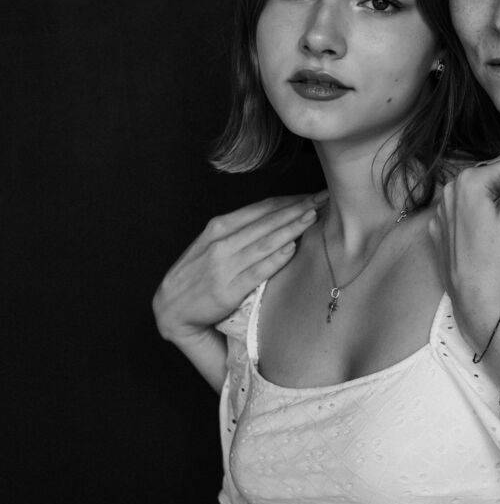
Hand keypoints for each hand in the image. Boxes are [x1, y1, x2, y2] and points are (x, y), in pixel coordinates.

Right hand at [153, 194, 320, 344]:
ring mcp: (224, 265)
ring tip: (314, 216)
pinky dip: (275, 258)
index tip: (313, 194)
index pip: (262, 208)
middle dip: (298, 207)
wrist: (172, 309)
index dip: (290, 200)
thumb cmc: (197, 275)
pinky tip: (292, 248)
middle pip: (267, 220)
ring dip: (292, 227)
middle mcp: (222, 242)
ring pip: (265, 241)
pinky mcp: (228, 289)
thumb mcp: (212, 244)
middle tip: (324, 198)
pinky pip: (256, 271)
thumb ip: (239, 231)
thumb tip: (276, 218)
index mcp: (219, 227)